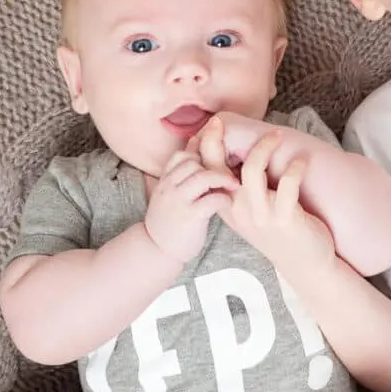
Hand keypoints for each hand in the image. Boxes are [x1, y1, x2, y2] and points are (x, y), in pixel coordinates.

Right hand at [144, 136, 238, 262]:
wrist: (156, 250)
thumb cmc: (171, 218)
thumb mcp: (172, 191)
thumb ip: (184, 170)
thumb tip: (197, 141)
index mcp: (165, 180)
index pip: (182, 155)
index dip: (201, 154)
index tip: (217, 161)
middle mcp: (169, 188)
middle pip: (194, 162)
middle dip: (215, 166)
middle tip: (231, 174)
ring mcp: (178, 202)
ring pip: (203, 177)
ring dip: (223, 178)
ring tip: (234, 185)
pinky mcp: (189, 218)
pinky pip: (211, 200)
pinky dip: (224, 198)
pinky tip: (228, 202)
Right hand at [211, 130, 337, 279]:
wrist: (305, 264)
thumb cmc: (282, 230)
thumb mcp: (254, 211)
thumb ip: (244, 188)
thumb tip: (243, 152)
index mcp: (227, 206)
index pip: (206, 171)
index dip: (206, 145)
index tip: (215, 123)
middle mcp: (238, 210)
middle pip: (219, 168)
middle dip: (221, 139)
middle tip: (229, 120)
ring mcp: (260, 215)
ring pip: (251, 170)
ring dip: (264, 146)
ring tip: (278, 134)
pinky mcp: (284, 219)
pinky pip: (286, 184)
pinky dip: (294, 167)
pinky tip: (301, 161)